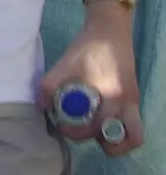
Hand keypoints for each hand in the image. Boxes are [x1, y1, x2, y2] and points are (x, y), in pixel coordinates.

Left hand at [40, 3, 142, 156]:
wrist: (110, 32)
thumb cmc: (87, 48)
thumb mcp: (64, 65)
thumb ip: (49, 87)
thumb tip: (41, 107)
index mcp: (111, 96)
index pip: (97, 128)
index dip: (76, 133)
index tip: (62, 126)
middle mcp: (127, 104)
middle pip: (125, 140)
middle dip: (102, 143)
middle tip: (81, 131)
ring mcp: (134, 103)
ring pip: (134, 135)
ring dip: (116, 140)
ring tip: (94, 131)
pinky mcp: (134, 99)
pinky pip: (132, 124)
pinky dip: (118, 128)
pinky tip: (99, 119)